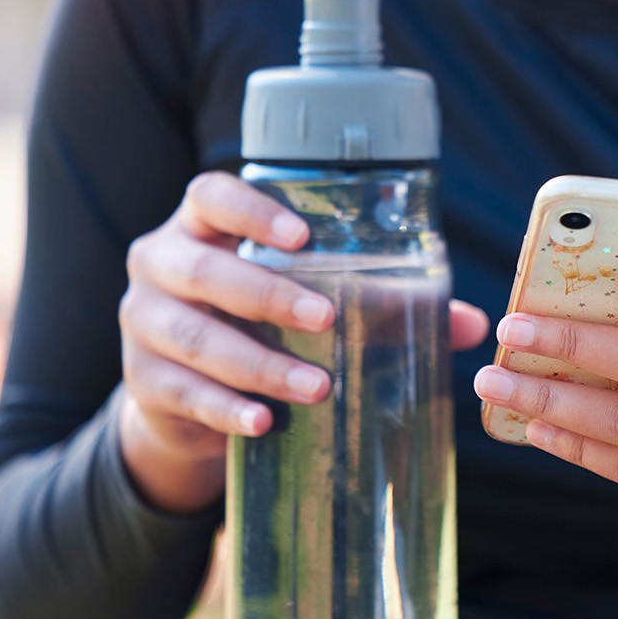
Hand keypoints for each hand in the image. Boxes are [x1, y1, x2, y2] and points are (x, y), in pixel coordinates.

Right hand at [118, 171, 489, 512]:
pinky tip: (263, 423)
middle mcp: (161, 264)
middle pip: (202, 269)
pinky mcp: (143, 382)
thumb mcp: (306, 303)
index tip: (303, 236)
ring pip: (194, 337)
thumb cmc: (260, 326)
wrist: (185, 397)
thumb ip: (386, 305)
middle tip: (327, 318)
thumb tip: (474, 324)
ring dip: (258, 364)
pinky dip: (225, 409)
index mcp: (200, 227)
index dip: (250, 210)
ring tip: (318, 388)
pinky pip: (183, 393)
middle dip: (266, 294)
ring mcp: (142, 324)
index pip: (210, 195)